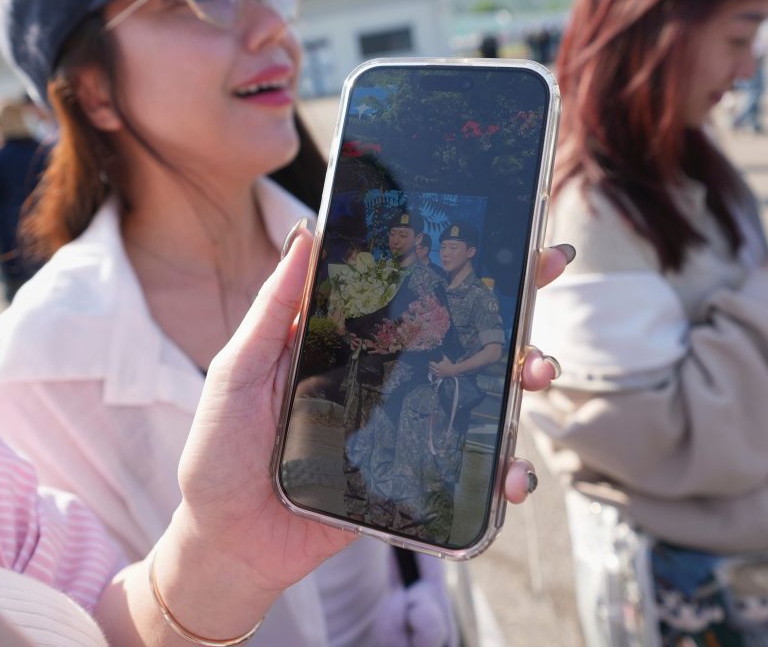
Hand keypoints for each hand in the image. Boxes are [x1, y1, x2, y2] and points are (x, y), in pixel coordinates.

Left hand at [172, 235, 572, 591]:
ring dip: (524, 378)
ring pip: (483, 395)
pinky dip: (505, 472)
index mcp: (351, 343)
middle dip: (515, 298)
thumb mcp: (237, 372)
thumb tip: (305, 234)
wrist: (225, 543)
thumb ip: (272, 310)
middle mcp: (388, 378)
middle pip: (464, 332)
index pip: (411, 289)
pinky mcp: (415, 478)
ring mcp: (407, 428)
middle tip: (547, 266)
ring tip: (537, 373)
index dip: (454, 256)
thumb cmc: (220, 453)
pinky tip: (514, 473)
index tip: (497, 223)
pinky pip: (470, 470)